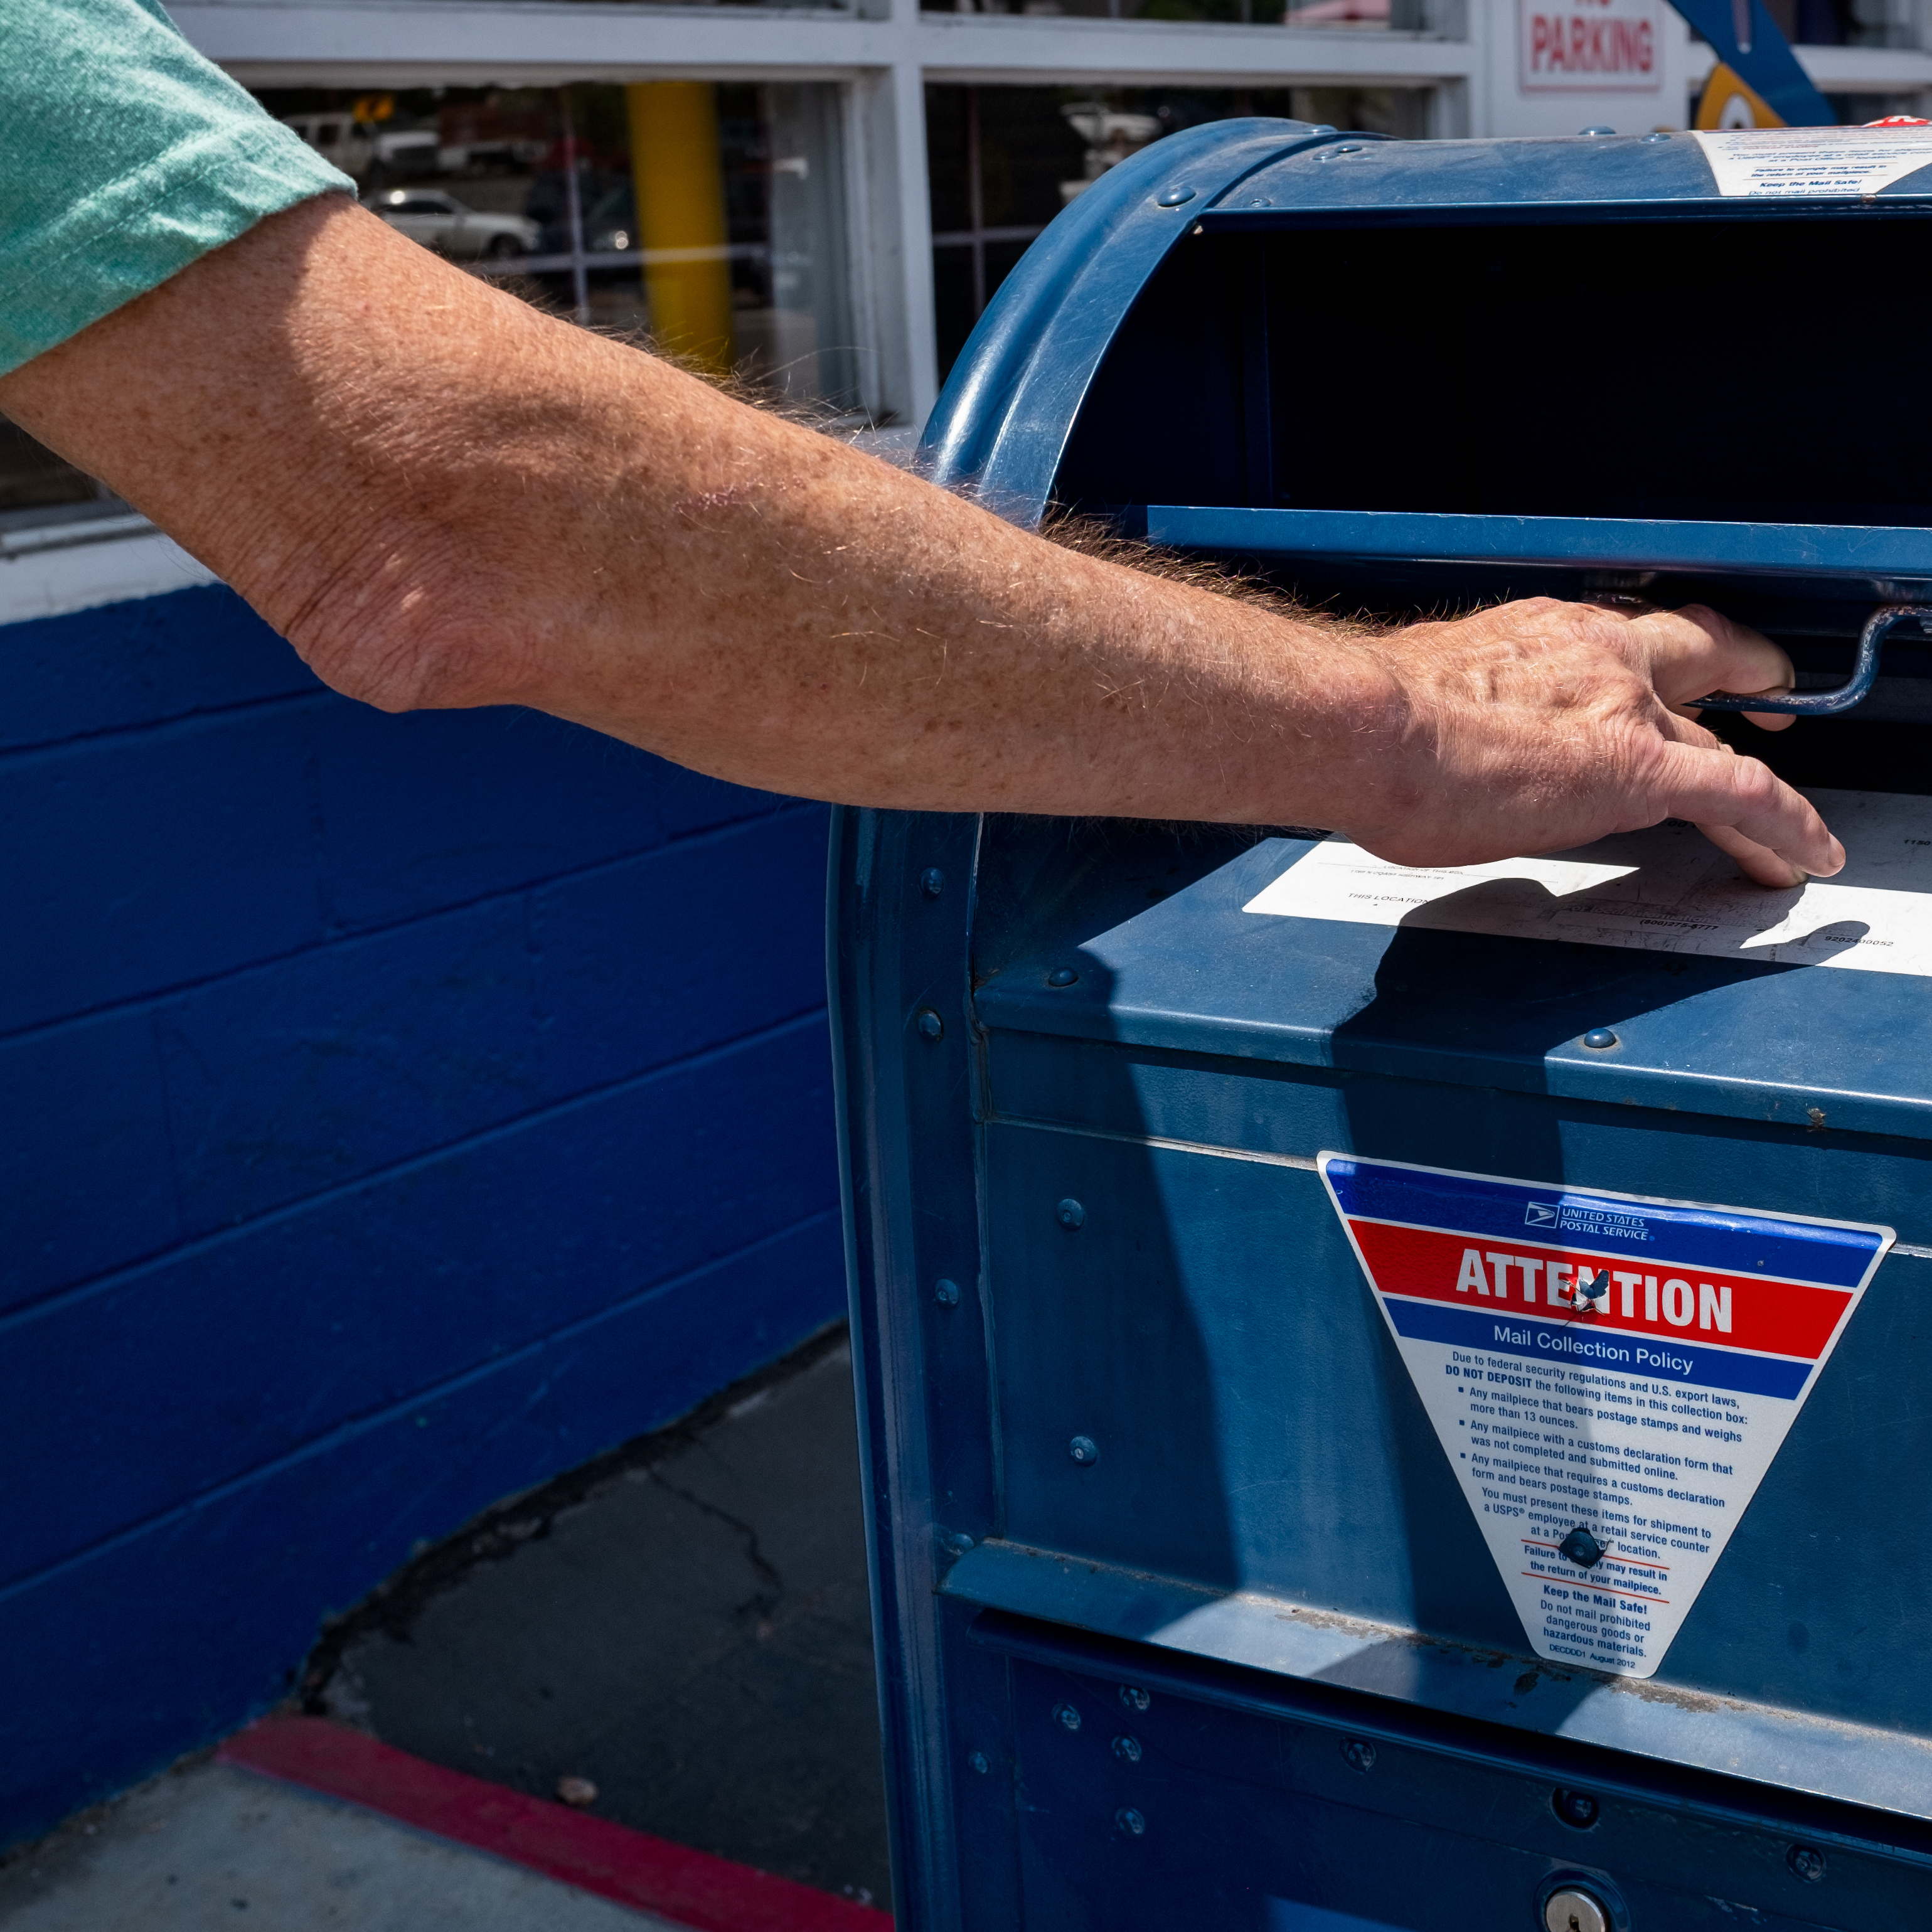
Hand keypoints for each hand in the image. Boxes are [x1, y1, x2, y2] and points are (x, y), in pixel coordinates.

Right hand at [1341, 598, 1840, 887]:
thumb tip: (1446, 748)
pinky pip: (1744, 796)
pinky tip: (1805, 856)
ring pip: (1720, 740)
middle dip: (1739, 677)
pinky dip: (1785, 827)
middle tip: (1765, 698)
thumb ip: (1464, 715)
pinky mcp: (1642, 771)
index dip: (1654, 663)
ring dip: (1761, 779)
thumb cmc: (1371, 724)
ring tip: (1787, 829)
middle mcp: (1597, 657)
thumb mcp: (1429, 696)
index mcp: (1540, 635)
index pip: (1621, 644)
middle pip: (1697, 663)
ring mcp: (1625, 711)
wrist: (1369, 730)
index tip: (1662, 676)